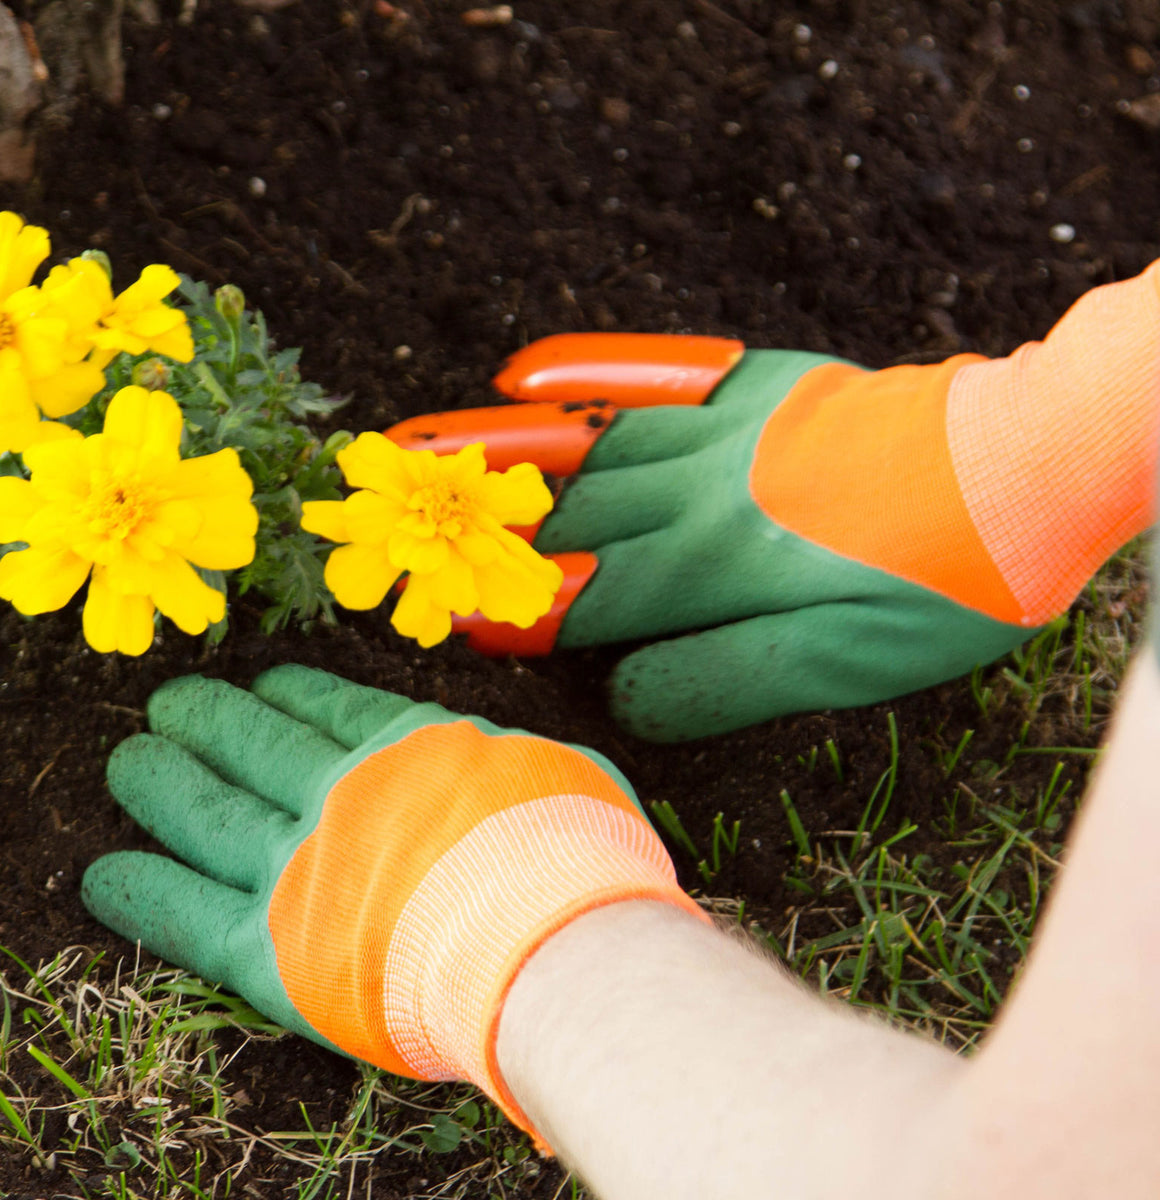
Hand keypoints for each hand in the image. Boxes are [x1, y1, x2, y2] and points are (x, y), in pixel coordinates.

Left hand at [81, 665, 700, 1139]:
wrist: (547, 935)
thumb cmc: (577, 855)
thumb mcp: (567, 774)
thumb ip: (514, 764)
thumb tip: (504, 763)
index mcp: (411, 753)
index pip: (338, 713)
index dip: (297, 694)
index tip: (268, 680)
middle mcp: (343, 798)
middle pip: (258, 748)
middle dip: (213, 722)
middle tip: (172, 704)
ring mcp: (299, 869)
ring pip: (210, 814)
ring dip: (164, 784)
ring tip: (129, 761)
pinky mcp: (272, 950)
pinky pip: (190, 916)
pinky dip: (143, 893)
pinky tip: (102, 877)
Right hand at [387, 266, 1159, 740]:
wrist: (1016, 475)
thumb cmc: (932, 588)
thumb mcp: (837, 668)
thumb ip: (719, 680)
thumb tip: (622, 692)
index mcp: (711, 569)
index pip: (586, 595)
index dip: (513, 610)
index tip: (435, 613)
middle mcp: (695, 491)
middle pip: (565, 514)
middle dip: (469, 525)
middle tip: (377, 518)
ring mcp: (720, 428)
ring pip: (586, 444)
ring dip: (495, 450)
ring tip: (411, 445)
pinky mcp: (754, 385)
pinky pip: (650, 371)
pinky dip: (585, 372)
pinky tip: (524, 371)